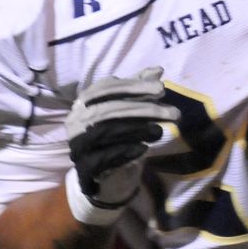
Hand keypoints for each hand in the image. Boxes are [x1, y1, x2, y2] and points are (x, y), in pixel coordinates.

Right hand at [65, 67, 179, 224]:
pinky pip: (102, 157)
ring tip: (159, 130)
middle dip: (142, 108)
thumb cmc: (118, 137)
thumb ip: (139, 90)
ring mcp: (76, 144)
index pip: (107, 88)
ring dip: (135, 129)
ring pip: (104, 131)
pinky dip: (123, 151)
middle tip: (172, 112)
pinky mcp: (82, 167)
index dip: (134, 86)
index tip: (162, 89)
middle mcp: (75, 120)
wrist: (106, 178)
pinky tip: (142, 149)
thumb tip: (158, 70)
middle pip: (108, 109)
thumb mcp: (130, 111)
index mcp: (84, 102)